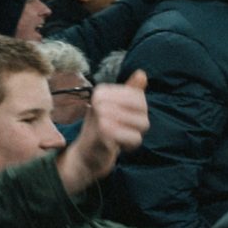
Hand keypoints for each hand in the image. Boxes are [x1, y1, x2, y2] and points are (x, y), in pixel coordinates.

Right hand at [58, 70, 146, 193]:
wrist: (84, 155)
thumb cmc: (100, 129)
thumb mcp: (115, 107)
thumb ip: (129, 91)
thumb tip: (142, 73)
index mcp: (102, 91)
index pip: (138, 96)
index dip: (138, 110)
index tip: (124, 118)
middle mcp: (101, 100)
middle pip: (143, 108)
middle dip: (138, 123)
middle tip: (122, 130)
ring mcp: (101, 115)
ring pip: (142, 123)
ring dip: (134, 135)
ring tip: (119, 137)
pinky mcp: (104, 133)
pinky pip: (135, 138)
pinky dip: (129, 145)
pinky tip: (117, 145)